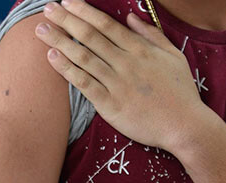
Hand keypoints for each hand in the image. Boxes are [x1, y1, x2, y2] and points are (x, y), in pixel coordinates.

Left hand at [35, 0, 216, 152]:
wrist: (186, 126)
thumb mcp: (173, 56)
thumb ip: (151, 35)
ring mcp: (117, 83)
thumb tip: (131, 17)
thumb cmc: (180, 92)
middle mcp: (126, 63)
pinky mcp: (110, 104)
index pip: (106, 25)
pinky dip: (67, 70)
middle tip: (46, 9)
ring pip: (83, 57)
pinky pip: (84, 83)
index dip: (84, 12)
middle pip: (90, 36)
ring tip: (40, 30)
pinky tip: (52, 57)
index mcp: (140, 50)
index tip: (67, 2)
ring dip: (59, 42)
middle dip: (66, 20)